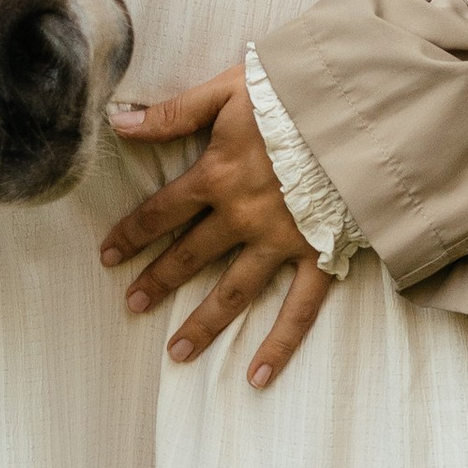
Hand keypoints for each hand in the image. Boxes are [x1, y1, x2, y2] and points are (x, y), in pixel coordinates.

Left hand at [99, 66, 332, 390]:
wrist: (360, 109)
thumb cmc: (293, 91)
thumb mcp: (227, 90)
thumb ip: (174, 112)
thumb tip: (117, 122)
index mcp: (217, 174)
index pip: (162, 211)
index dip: (132, 233)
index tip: (107, 256)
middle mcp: (243, 216)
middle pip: (190, 255)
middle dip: (158, 280)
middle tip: (132, 305)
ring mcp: (281, 241)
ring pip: (234, 291)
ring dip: (203, 323)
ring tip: (177, 352)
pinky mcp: (320, 256)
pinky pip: (298, 310)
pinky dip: (279, 345)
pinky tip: (257, 376)